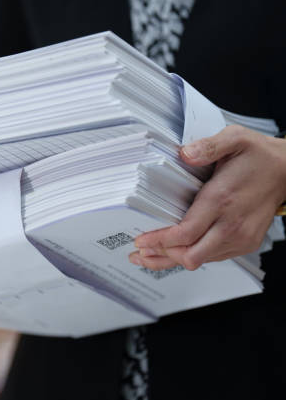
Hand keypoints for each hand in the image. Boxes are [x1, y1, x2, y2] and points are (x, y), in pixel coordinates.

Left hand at [129, 125, 285, 270]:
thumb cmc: (258, 156)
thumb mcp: (235, 139)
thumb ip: (208, 145)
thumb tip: (185, 153)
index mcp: (222, 200)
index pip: (185, 233)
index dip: (160, 241)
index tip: (141, 240)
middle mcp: (231, 224)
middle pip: (190, 256)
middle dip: (162, 256)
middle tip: (140, 252)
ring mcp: (240, 237)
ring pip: (200, 261)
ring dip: (173, 260)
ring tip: (150, 256)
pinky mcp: (244, 243)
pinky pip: (212, 258)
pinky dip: (192, 256)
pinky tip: (176, 251)